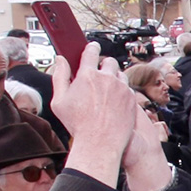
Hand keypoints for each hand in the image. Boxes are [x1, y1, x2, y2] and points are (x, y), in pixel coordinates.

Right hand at [49, 44, 136, 185]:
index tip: (91, 47)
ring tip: (105, 92)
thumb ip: (59, 77)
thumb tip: (60, 60)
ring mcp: (121, 88)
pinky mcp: (131, 98)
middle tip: (97, 76)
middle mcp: (107, 78)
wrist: (100, 143)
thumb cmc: (78, 125)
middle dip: (103, 66)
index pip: (91, 51)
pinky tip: (114, 102)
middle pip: (108, 61)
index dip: (91, 48)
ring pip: (119, 74)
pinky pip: (127, 88)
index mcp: (87, 75)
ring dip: (113, 78)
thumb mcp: (59, 101)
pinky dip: (121, 91)